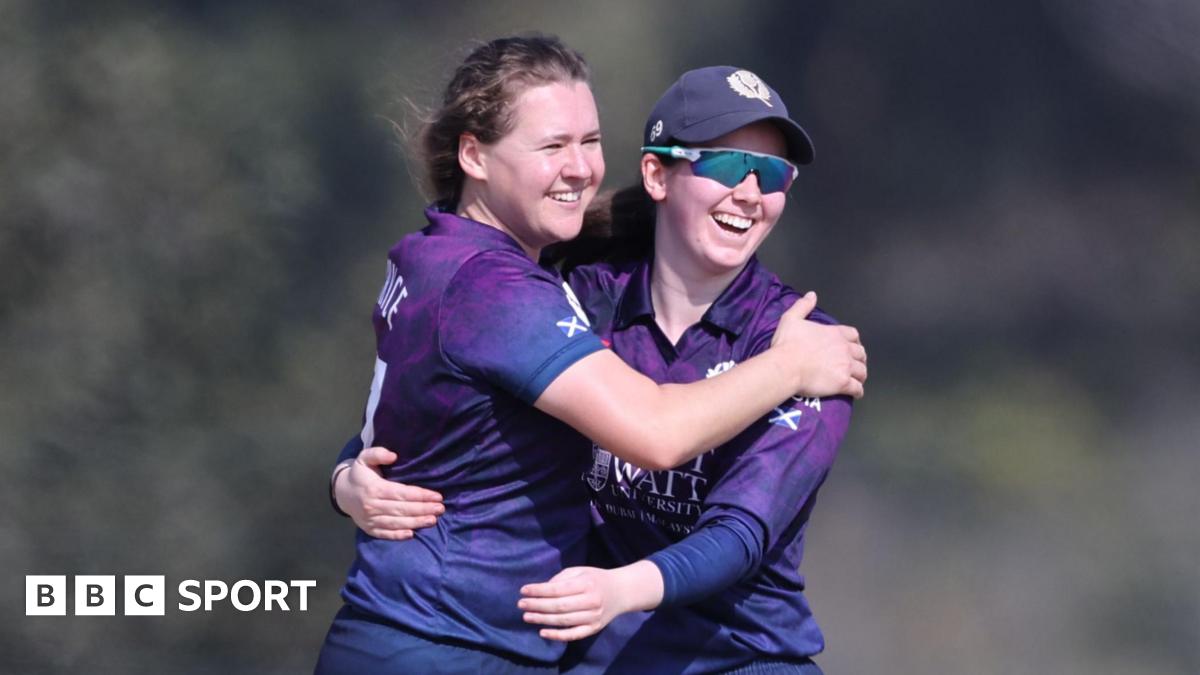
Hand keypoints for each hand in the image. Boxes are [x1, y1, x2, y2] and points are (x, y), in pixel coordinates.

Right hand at [333, 446, 443, 539]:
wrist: (342, 492)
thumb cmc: (360, 474)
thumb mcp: (365, 458)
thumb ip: (378, 453)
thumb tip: (393, 456)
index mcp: (374, 488)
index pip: (402, 493)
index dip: (420, 495)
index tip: (437, 496)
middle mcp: (372, 506)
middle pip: (402, 509)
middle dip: (423, 509)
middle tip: (440, 509)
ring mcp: (370, 519)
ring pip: (396, 523)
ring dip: (416, 523)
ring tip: (433, 520)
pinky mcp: (369, 529)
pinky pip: (384, 534)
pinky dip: (397, 536)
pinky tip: (412, 534)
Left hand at [518, 561, 662, 641]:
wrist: (622, 591)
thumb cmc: (596, 579)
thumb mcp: (580, 571)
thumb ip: (561, 578)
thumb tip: (541, 589)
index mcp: (586, 583)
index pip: (557, 589)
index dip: (538, 590)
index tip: (523, 590)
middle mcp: (591, 601)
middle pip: (559, 606)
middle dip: (537, 605)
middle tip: (521, 605)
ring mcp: (593, 617)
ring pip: (564, 621)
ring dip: (542, 620)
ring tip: (527, 617)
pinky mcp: (594, 628)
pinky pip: (573, 635)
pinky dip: (557, 636)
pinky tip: (542, 632)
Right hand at [771, 291, 867, 398]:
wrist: (786, 366)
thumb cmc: (787, 344)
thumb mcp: (791, 319)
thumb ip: (803, 306)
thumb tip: (812, 295)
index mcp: (835, 333)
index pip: (853, 335)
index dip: (854, 342)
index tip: (851, 346)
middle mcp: (844, 349)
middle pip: (861, 354)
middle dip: (859, 359)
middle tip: (854, 365)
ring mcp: (845, 366)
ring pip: (862, 371)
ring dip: (860, 375)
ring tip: (857, 379)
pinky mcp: (843, 383)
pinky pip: (857, 388)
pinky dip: (858, 391)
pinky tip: (856, 393)